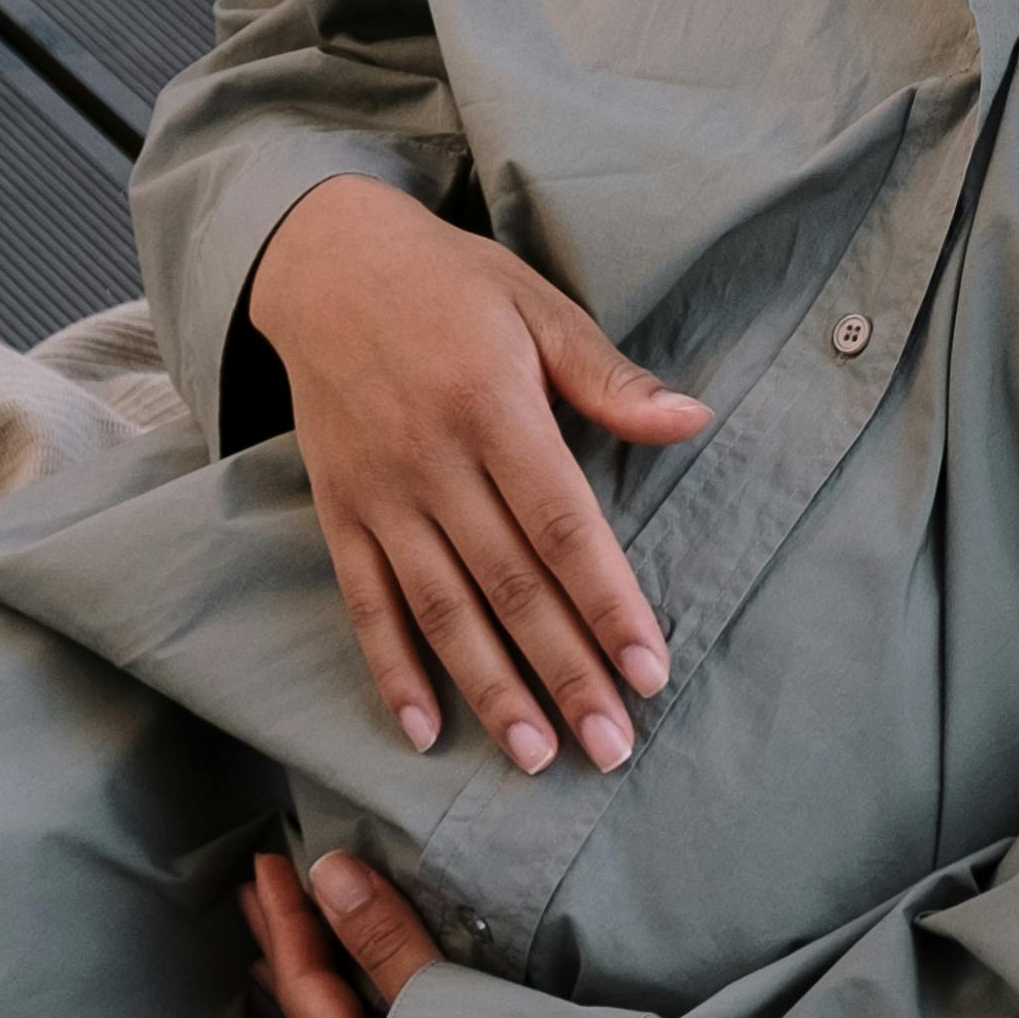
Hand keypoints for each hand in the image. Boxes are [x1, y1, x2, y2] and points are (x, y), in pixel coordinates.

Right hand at [243, 173, 712, 772]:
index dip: (609, 604)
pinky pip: (365, 601)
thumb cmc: (451, 284)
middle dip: (564, 672)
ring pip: (441, 608)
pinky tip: (424, 729)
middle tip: (610, 747)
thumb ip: (609, 379)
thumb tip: (694, 420)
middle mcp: (433, 460)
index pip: (564, 528)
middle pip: (510, 584)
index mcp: (493, 407)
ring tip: (534, 756)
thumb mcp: (538, 307)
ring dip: (489, 688)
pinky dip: (391, 668)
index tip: (649, 672)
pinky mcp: (337, 511)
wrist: (324, 261)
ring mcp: (379, 492)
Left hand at [244, 849, 444, 1017]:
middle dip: (284, 946)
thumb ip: (386, 940)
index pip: (304, 986)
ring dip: (320, 968)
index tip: (268, 863)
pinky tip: (360, 983)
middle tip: (253, 894)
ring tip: (294, 932)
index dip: (285, 920)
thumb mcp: (449, 1001)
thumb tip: (327, 873)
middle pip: (310, 1010)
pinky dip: (359, 989)